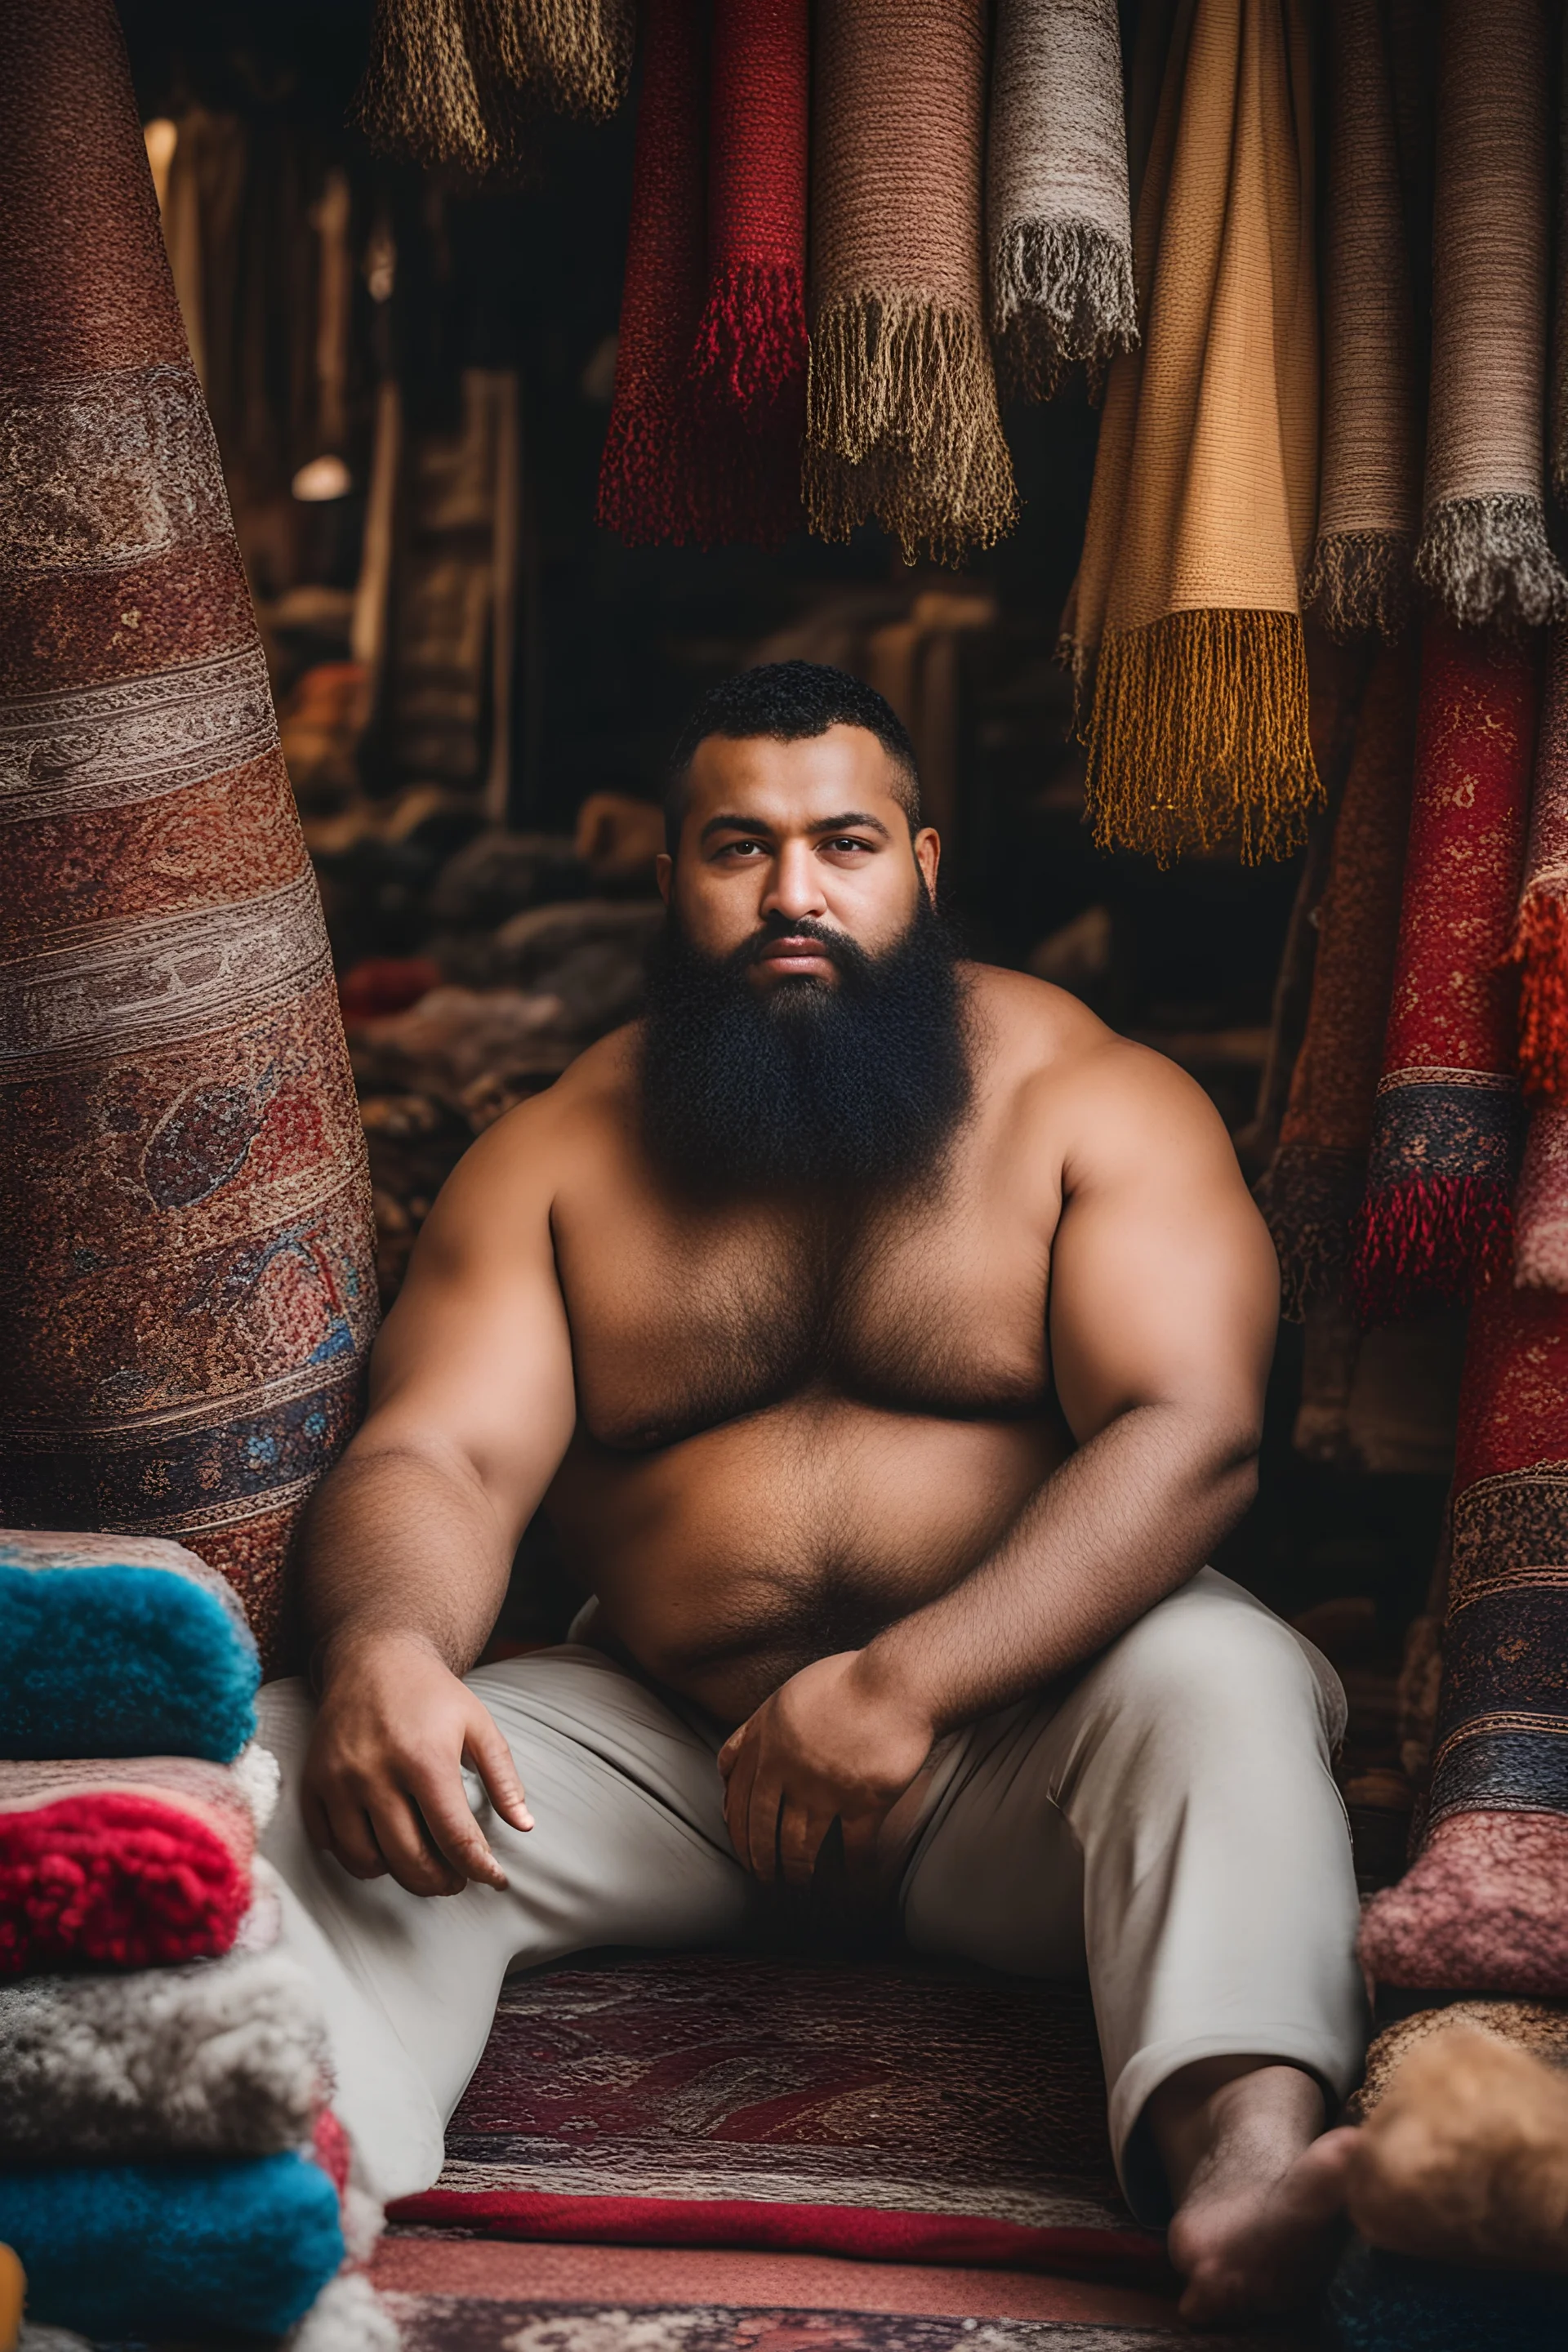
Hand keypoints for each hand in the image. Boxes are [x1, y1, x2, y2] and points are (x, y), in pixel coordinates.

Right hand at [302, 1632, 531, 1896]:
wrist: (373, 1657)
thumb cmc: (432, 1693)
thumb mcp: (479, 1724)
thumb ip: (504, 1777)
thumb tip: (525, 1826)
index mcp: (425, 1758)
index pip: (455, 1837)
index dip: (479, 1868)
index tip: (495, 1879)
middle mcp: (376, 1773)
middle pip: (408, 1860)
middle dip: (439, 1882)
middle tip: (455, 1881)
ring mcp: (339, 1780)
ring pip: (365, 1861)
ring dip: (396, 1875)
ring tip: (419, 1865)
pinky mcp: (313, 1782)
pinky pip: (329, 1843)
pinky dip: (355, 1856)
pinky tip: (380, 1845)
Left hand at [716, 1650, 934, 1887]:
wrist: (897, 1683)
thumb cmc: (846, 1682)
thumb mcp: (785, 1696)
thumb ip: (756, 1730)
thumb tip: (730, 1765)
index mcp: (767, 1743)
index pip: (738, 1798)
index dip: (737, 1829)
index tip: (741, 1846)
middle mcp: (790, 1771)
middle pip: (764, 1828)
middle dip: (761, 1859)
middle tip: (765, 1877)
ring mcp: (826, 1790)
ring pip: (801, 1844)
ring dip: (798, 1870)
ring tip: (800, 1882)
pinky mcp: (863, 1803)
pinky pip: (853, 1848)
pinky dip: (852, 1868)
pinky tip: (853, 1878)